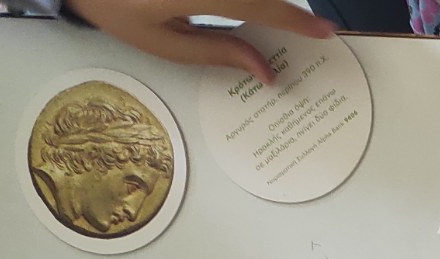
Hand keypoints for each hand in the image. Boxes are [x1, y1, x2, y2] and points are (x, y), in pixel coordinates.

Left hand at [64, 0, 337, 85]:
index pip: (255, 5)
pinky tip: (256, 13)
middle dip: (284, 9)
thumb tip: (266, 70)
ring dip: (265, 6)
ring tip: (281, 21)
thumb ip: (219, 53)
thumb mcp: (162, 43)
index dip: (293, 19)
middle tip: (310, 27)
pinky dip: (248, 2)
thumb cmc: (115, 7)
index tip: (324, 31)